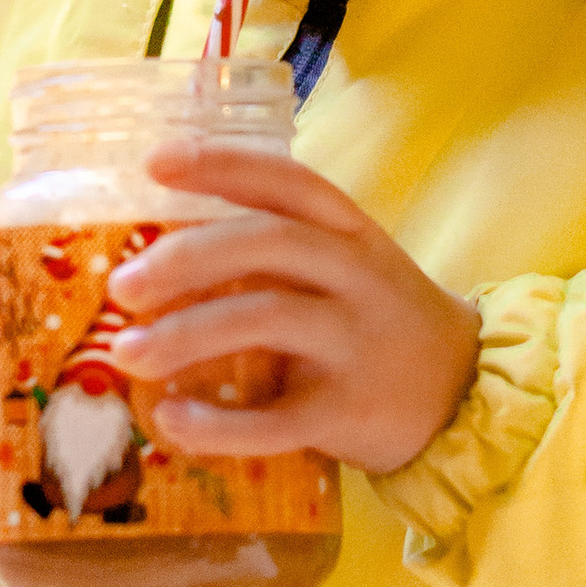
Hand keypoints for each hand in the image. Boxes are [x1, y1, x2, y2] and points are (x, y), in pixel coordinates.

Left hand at [109, 141, 480, 479]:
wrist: (462, 392)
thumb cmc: (376, 319)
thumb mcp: (344, 265)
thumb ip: (275, 249)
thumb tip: (154, 246)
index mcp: (349, 230)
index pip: (286, 181)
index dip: (222, 165)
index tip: (156, 162)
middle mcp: (356, 275)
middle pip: (268, 243)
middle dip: (186, 257)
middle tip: (123, 285)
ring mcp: (357, 342)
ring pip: (267, 318)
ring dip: (186, 334)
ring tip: (126, 353)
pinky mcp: (351, 411)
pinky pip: (278, 418)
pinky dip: (218, 424)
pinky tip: (171, 420)